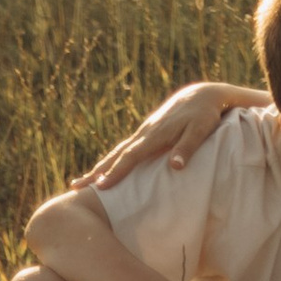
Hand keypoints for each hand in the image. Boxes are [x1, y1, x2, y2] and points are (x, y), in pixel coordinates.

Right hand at [77, 80, 266, 188]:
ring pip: (117, 152)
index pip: (131, 156)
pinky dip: (111, 161)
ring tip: (81, 182)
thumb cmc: (204, 114)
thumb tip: (175, 166)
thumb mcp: (201, 130)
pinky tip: (104, 170)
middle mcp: (145, 133)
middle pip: (116, 155)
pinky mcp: (146, 134)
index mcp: (155, 134)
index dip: (116, 171)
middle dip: (97, 171)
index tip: (101, 186)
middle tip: (76, 187)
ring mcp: (144, 133)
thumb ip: (188, 147)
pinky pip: (124, 149)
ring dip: (100, 167)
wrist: (201, 94)